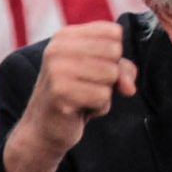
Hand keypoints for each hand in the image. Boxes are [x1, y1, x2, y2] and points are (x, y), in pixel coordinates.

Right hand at [4, 21, 135, 171]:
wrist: (42, 137)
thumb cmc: (73, 103)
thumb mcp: (100, 76)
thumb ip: (121, 67)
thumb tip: (128, 80)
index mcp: (66, 34)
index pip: (115, 35)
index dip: (115, 60)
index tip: (96, 76)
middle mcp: (58, 46)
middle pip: (117, 56)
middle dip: (111, 80)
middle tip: (87, 95)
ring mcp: (57, 69)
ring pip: (112, 77)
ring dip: (104, 97)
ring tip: (80, 105)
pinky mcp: (60, 92)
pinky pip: (102, 96)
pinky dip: (97, 110)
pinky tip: (77, 115)